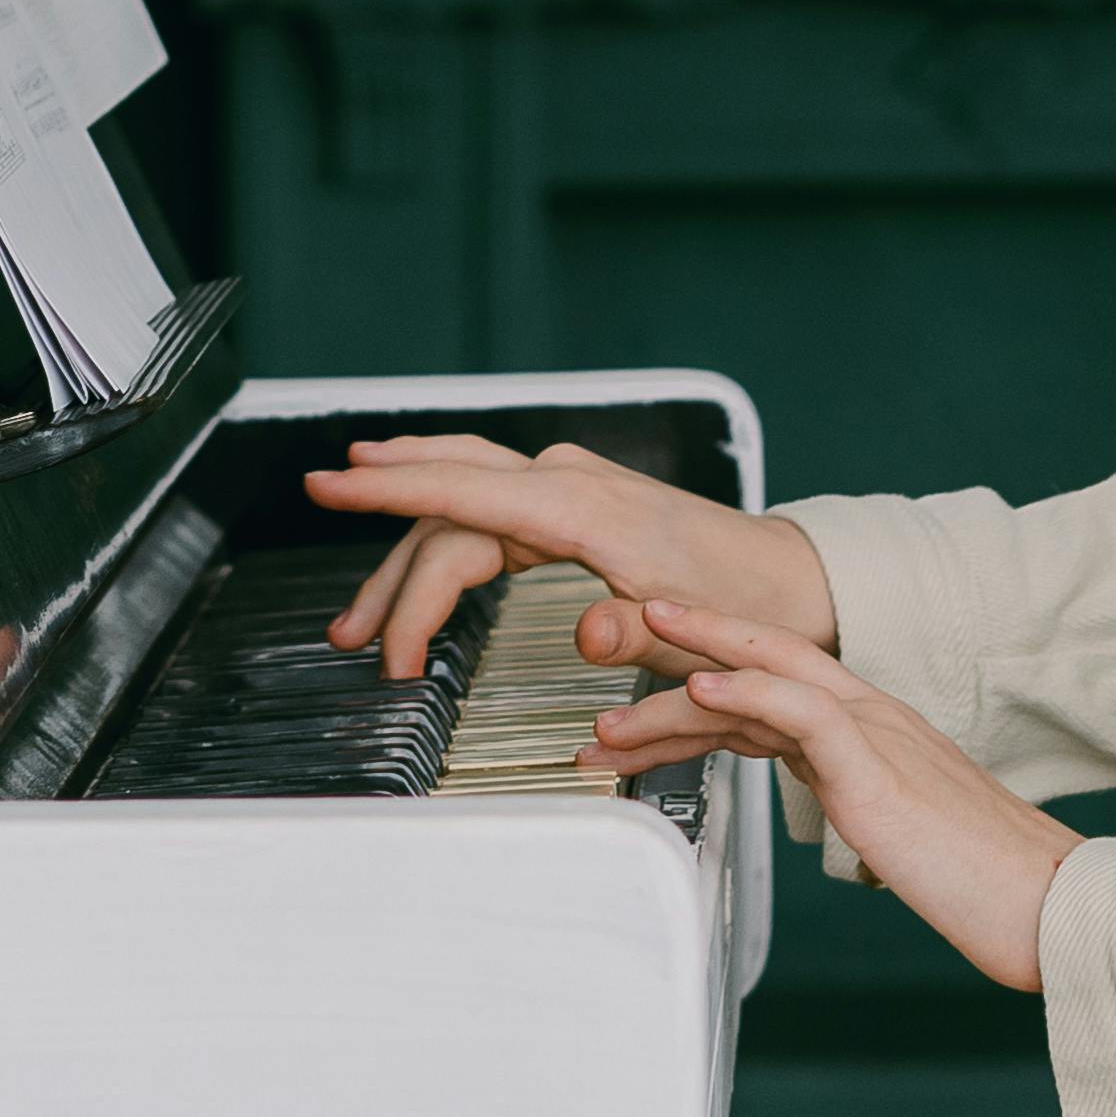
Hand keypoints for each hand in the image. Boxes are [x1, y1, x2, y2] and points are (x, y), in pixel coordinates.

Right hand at [302, 435, 833, 681]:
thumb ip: (634, 629)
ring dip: (404, 561)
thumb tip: (588, 634)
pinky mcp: (570, 504)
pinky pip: (483, 507)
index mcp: (583, 507)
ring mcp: (566, 488)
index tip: (329, 487)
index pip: (462, 492)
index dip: (387, 490)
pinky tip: (408, 551)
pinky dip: (437, 532)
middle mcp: (566, 483)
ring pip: (457, 505)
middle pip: (446, 505)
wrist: (786, 579)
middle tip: (349, 630)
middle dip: (387, 569)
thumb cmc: (741, 602)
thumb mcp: (690, 629)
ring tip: (360, 624)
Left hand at [589, 602, 1083, 997]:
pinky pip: (802, 711)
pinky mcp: (880, 768)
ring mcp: (876, 735)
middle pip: (760, 657)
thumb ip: (862, 806)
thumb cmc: (985, 883)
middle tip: (609, 635)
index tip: (648, 676)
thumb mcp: (900, 834)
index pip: (772, 686)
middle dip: (681, 641)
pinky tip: (698, 686)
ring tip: (622, 657)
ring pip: (766, 671)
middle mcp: (871, 718)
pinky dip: (745, 691)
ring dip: (685, 663)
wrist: (1052, 904)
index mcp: (872, 733)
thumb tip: (833, 812)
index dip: (707, 673)